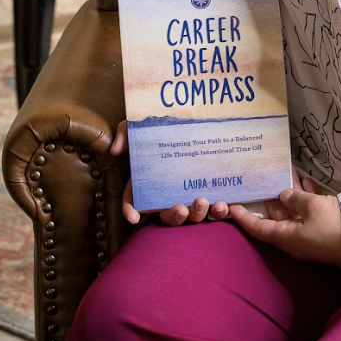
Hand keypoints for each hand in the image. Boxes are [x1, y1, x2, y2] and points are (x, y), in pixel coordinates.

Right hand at [108, 120, 230, 227]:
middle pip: (167, 215)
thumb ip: (127, 134)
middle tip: (181, 209)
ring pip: (192, 216)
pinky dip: (220, 211)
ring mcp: (191, 196)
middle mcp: (169, 194)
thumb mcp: (141, 128)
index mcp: (149, 183)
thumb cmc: (163, 131)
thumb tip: (117, 149)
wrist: (197, 122)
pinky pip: (216, 208)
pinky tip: (224, 205)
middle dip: (174, 217)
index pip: (134, 201)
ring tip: (203, 202)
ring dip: (197, 214)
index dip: (131, 210)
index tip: (134, 218)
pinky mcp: (213, 193)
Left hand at [229, 176, 340, 268]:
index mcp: (287, 238)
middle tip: (261, 177)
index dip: (244, 217)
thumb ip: (295, 198)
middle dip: (270, 197)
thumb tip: (284, 195)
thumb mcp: (313, 206)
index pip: (258, 228)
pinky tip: (307, 182)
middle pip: (276, 217)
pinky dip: (307, 198)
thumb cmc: (335, 226)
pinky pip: (310, 213)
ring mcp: (311, 235)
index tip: (230, 205)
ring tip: (286, 171)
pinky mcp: (325, 230)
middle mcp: (295, 239)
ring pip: (295, 212)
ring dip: (291, 193)